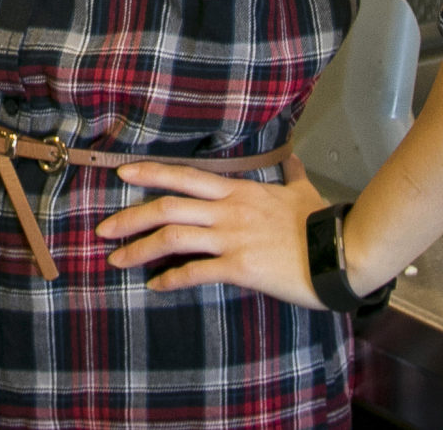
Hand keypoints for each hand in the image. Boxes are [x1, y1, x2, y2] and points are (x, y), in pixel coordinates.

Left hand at [96, 154, 335, 305]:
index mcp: (238, 191)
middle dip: (129, 218)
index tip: (122, 174)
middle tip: (102, 229)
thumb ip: (290, 173)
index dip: (150, 174)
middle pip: (166, 207)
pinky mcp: (240, 267)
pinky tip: (156, 286)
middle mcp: (228, 210)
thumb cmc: (321, 224)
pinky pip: (196, 272)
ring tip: (117, 260)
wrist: (340, 253)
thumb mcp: (303, 190)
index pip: (184, 177)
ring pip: (172, 238)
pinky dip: (171, 278)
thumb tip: (292, 157)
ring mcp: (232, 238)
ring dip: (139, 250)